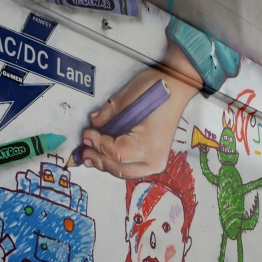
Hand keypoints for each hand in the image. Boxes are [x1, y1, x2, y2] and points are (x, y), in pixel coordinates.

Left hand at [79, 44, 200, 178]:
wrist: (177, 89)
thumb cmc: (154, 90)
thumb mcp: (125, 99)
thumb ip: (107, 116)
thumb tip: (93, 125)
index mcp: (148, 145)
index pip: (116, 153)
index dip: (98, 145)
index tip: (87, 133)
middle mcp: (153, 159)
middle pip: (120, 168)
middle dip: (100, 159)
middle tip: (84, 151)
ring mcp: (156, 162)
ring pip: (125, 172)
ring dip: (106, 165)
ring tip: (91, 157)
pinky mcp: (155, 159)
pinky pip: (132, 167)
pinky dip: (117, 164)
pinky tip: (105, 157)